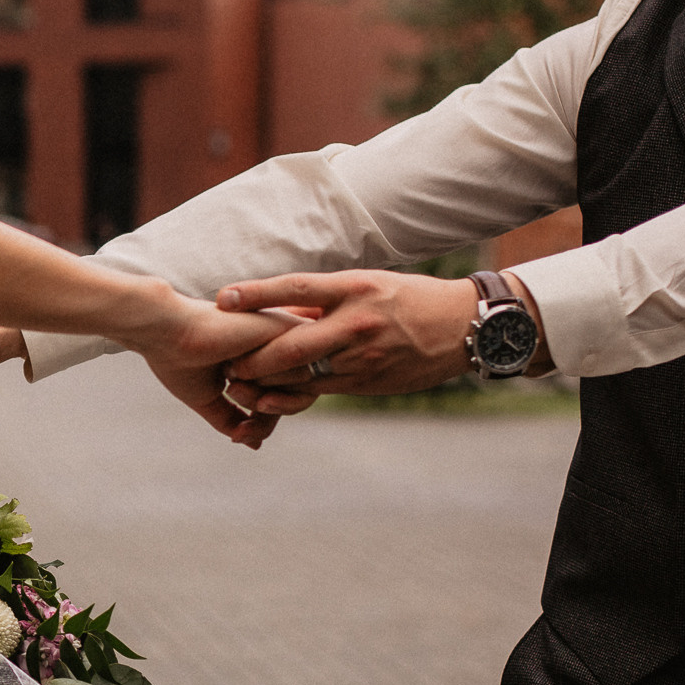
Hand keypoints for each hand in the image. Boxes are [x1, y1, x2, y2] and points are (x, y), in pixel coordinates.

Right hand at [125, 294, 304, 449]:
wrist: (165, 332)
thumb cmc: (177, 360)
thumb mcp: (208, 398)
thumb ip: (233, 418)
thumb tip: (254, 442)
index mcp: (255, 356)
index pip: (281, 396)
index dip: (265, 422)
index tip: (238, 433)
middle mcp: (272, 344)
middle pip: (299, 394)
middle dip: (271, 416)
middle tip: (239, 421)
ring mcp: (282, 335)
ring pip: (307, 384)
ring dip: (271, 400)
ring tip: (233, 387)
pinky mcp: (288, 327)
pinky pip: (306, 370)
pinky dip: (275, 385)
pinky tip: (239, 375)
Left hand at [214, 270, 546, 413]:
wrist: (463, 328)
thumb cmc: (407, 299)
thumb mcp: (368, 285)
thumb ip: (325, 300)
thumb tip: (279, 309)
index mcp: (354, 289)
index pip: (296, 289)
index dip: (256, 294)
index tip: (222, 297)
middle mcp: (356, 323)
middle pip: (291, 346)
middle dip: (253, 359)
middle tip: (225, 364)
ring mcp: (363, 357)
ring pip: (302, 376)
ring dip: (266, 383)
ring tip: (238, 384)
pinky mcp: (367, 383)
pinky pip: (320, 392)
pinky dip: (291, 395)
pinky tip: (269, 398)